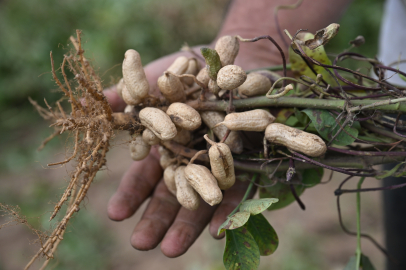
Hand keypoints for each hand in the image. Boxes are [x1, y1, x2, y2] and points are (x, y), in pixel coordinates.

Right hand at [105, 50, 255, 256]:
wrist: (229, 62)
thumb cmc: (187, 71)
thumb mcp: (154, 78)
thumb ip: (125, 94)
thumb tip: (88, 104)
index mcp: (164, 147)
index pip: (144, 177)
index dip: (130, 195)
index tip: (116, 214)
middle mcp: (188, 161)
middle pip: (171, 195)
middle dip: (156, 219)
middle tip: (142, 244)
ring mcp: (216, 165)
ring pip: (201, 200)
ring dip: (187, 225)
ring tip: (170, 250)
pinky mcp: (245, 163)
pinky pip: (237, 191)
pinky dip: (228, 210)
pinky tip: (217, 230)